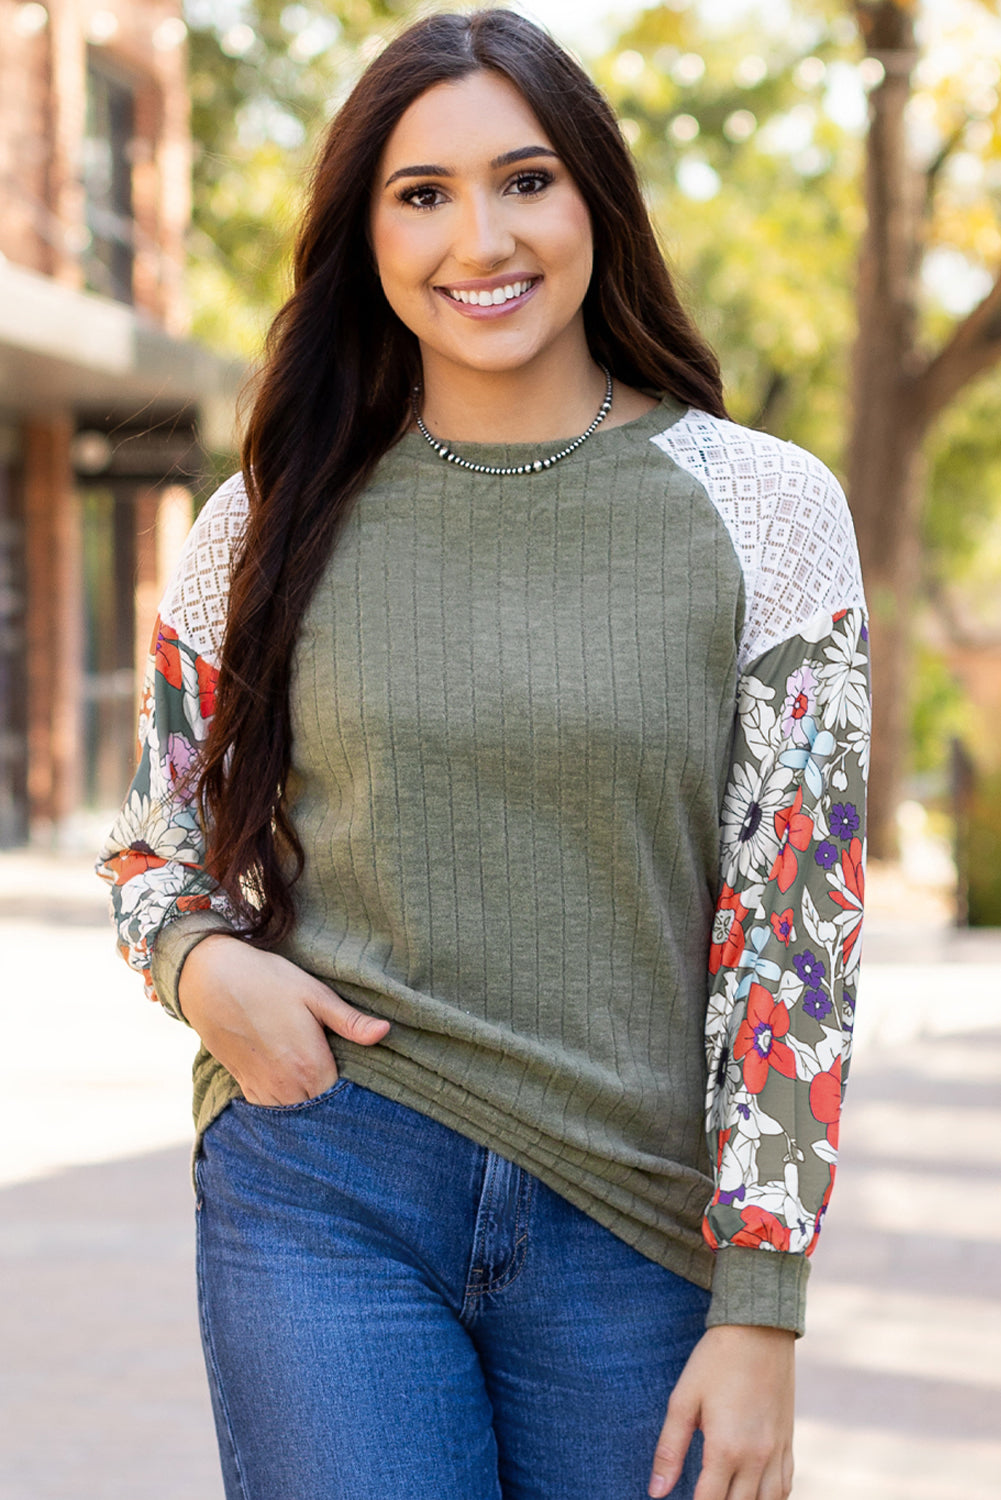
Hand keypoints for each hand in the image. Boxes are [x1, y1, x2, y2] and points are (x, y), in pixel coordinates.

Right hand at [177, 934, 390, 1104]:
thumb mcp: (314, 994)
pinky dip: (286, 1102)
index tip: (364, 1082)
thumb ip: (350, 1020)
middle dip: (333, 1100)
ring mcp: (263, 1090)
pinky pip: (272, 1109)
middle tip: (345, 1082)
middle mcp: (286, 1087)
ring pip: (296, 1113)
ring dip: (308, 1103)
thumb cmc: (267, 981)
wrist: (209, 979)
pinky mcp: (244, 1086)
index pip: (344, 1098)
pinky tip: (294, 1085)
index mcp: (310, 1065)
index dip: (355, 1091)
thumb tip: (385, 1032)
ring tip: (319, 1082)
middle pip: (321, 1109)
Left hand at [648, 1325, 794, 1498]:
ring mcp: (776, 1451)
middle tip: (702, 1496)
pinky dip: (771, 1499)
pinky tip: (756, 1497)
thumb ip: (669, 1449)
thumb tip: (656, 1491)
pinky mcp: (787, 1440)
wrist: (758, 1329)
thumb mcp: (683, 1400)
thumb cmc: (715, 1361)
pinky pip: (785, 1486)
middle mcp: (756, 1457)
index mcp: (726, 1448)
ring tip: (727, 1497)